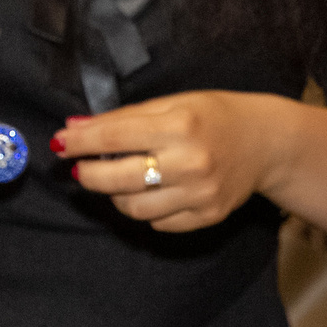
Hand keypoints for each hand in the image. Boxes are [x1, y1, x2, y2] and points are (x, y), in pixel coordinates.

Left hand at [53, 90, 285, 232]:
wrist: (266, 142)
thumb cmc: (214, 116)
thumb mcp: (172, 103)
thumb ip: (122, 118)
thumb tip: (74, 129)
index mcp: (180, 125)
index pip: (114, 137)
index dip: (80, 142)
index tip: (59, 143)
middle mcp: (191, 163)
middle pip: (118, 179)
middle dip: (88, 175)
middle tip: (80, 169)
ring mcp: (201, 194)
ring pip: (134, 208)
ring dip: (114, 195)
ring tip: (117, 180)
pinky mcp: (209, 216)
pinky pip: (158, 223)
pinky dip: (145, 210)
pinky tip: (149, 191)